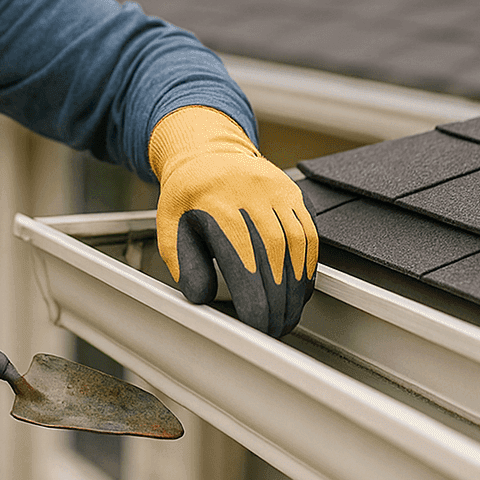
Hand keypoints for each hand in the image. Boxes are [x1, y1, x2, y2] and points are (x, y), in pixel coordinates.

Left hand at [149, 106, 317, 336]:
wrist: (206, 151)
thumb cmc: (187, 194)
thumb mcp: (170, 226)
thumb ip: (183, 263)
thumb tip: (201, 296)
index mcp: (214, 202)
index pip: (241, 258)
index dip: (254, 296)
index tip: (256, 323)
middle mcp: (249, 193)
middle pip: (273, 255)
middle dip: (278, 299)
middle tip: (275, 328)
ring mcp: (275, 191)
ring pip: (296, 245)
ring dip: (296, 286)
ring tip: (289, 314)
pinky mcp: (292, 193)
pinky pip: (309, 233)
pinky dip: (308, 265)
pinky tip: (301, 287)